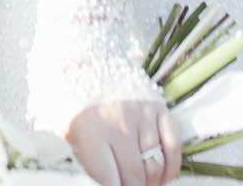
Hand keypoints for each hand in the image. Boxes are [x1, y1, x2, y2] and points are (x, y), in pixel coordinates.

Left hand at [64, 97, 181, 185]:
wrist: (90, 68)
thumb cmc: (78, 111)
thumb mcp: (70, 136)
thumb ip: (86, 163)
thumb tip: (99, 183)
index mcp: (92, 133)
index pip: (109, 181)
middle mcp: (120, 123)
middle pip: (135, 175)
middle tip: (128, 184)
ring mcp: (142, 115)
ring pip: (155, 165)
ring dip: (151, 180)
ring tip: (141, 180)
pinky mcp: (159, 108)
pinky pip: (173, 148)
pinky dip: (169, 167)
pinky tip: (160, 173)